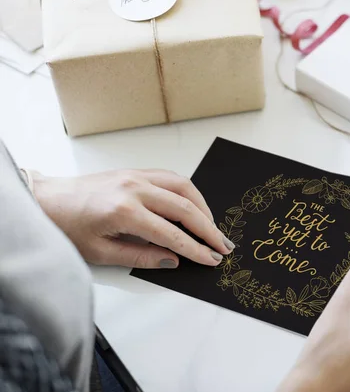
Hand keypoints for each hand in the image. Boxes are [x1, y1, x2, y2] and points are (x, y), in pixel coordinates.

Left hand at [30, 169, 233, 268]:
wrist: (46, 200)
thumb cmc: (67, 227)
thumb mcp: (101, 253)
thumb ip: (140, 257)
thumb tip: (173, 259)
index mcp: (124, 212)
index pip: (172, 234)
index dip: (195, 249)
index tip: (211, 259)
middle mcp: (135, 189)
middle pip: (185, 208)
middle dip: (208, 229)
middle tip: (223, 245)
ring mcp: (136, 176)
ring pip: (183, 187)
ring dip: (203, 207)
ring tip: (212, 227)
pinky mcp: (135, 171)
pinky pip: (171, 177)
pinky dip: (188, 192)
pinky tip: (194, 206)